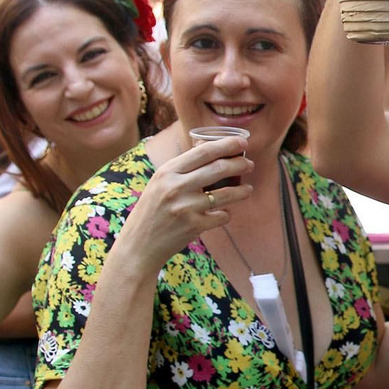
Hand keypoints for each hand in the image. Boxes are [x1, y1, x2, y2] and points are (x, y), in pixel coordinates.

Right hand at [116, 136, 251, 268]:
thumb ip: (180, 171)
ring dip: (242, 191)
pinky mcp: (194, 226)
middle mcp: (176, 187)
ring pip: (225, 194)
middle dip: (240, 164)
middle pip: (218, 169)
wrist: (138, 245)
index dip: (227, 144)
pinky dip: (226, 214)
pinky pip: (221, 216)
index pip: (203, 151)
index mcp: (167, 171)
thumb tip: (212, 155)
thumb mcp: (158, 183)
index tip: (242, 143)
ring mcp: (186, 207)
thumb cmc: (151, 211)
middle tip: (249, 165)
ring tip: (248, 189)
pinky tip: (225, 212)